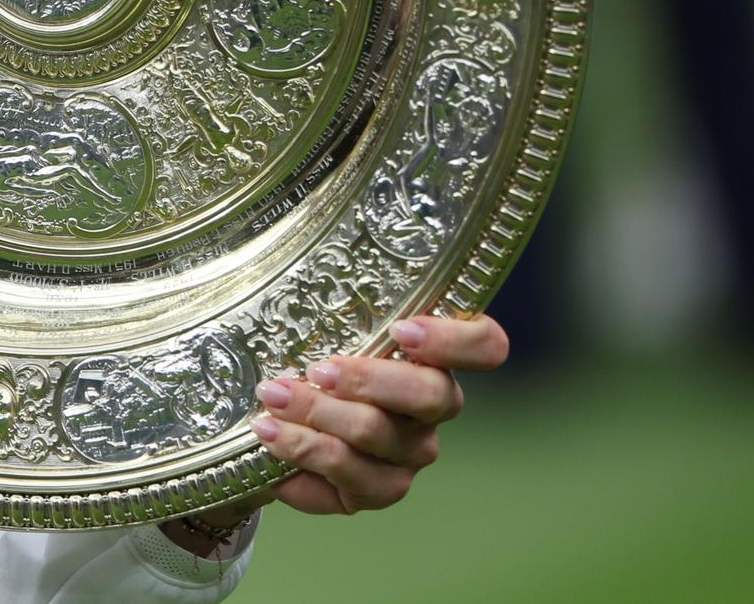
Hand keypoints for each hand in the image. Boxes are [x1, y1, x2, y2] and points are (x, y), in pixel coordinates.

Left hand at [249, 313, 509, 514]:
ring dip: (319, 418)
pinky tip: (270, 442)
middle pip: (429, 394)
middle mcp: (431, 409)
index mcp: (431, 357)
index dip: (454, 339)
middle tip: (315, 370)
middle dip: (367, 379)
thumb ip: (325, 295)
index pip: (483, 345)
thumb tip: (289, 264)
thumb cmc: (305, 357)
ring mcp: (408, 454)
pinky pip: (350, 483)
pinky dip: (303, 461)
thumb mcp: (316, 321)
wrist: (275, 424)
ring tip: (271, 402)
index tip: (401, 329)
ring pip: (379, 437)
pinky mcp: (376, 490)